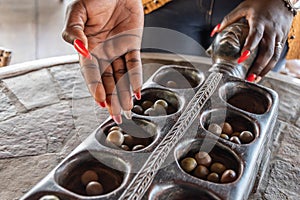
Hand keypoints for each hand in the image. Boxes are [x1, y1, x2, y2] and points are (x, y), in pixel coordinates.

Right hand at [62, 0, 143, 123]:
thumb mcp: (77, 11)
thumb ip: (74, 32)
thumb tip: (80, 49)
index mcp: (87, 48)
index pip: (91, 73)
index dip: (95, 87)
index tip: (100, 101)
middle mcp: (103, 52)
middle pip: (107, 80)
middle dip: (111, 98)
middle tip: (115, 115)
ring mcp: (118, 49)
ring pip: (121, 76)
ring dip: (124, 93)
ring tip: (126, 109)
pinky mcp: (132, 44)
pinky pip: (134, 64)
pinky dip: (136, 77)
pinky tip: (136, 91)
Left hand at [218, 0, 293, 78]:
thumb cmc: (262, 3)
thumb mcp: (244, 7)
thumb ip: (229, 19)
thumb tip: (214, 31)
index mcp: (260, 22)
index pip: (255, 36)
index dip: (249, 47)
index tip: (242, 58)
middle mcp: (271, 30)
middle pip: (267, 51)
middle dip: (258, 66)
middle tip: (249, 77)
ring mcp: (278, 35)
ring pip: (274, 56)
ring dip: (265, 69)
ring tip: (254, 79)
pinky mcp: (282, 39)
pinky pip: (278, 55)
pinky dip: (270, 66)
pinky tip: (262, 73)